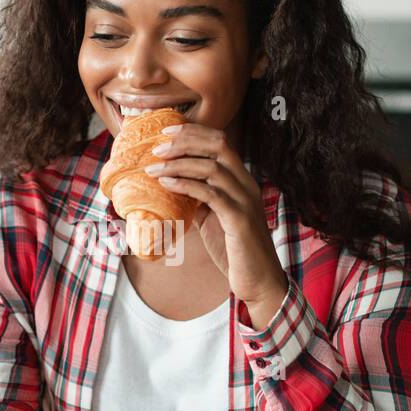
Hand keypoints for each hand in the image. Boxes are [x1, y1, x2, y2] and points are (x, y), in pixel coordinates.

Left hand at [145, 122, 288, 317]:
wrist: (257, 281)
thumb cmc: (234, 250)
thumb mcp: (213, 217)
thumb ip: (199, 198)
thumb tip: (170, 184)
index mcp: (242, 180)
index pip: (220, 142)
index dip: (194, 132)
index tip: (168, 130)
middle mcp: (247, 185)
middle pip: (218, 146)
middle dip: (185, 141)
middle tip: (157, 147)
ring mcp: (245, 201)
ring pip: (212, 168)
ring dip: (179, 163)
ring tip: (153, 167)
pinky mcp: (239, 220)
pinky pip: (211, 194)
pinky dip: (186, 185)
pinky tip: (167, 184)